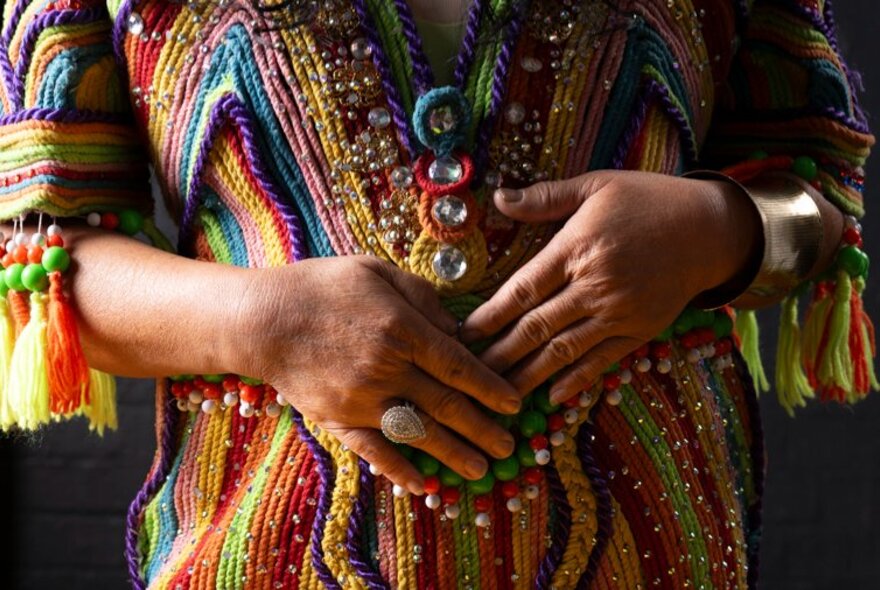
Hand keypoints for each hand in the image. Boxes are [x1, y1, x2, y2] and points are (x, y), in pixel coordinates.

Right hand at [237, 256, 520, 494]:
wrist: (261, 318)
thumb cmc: (321, 287)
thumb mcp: (376, 271)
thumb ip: (421, 296)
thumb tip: (455, 327)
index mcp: (402, 329)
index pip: (459, 366)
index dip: (490, 387)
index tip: (514, 404)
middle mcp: (388, 368)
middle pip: (446, 405)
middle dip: (482, 429)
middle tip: (508, 448)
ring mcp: (362, 399)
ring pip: (417, 432)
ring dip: (452, 455)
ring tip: (479, 470)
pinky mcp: (337, 419)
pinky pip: (373, 449)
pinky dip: (398, 469)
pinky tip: (421, 485)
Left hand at [460, 170, 760, 403]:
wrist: (710, 229)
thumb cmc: (648, 201)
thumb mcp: (596, 185)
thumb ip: (546, 197)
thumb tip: (499, 197)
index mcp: (578, 248)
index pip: (523, 288)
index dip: (491, 315)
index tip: (463, 333)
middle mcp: (595, 286)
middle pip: (536, 327)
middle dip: (499, 354)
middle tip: (469, 374)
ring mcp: (618, 313)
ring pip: (563, 351)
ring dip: (528, 375)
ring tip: (499, 395)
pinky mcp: (639, 332)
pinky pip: (601, 362)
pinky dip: (576, 381)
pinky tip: (552, 397)